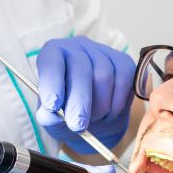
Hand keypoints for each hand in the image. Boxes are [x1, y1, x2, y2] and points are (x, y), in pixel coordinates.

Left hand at [35, 36, 134, 152]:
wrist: (96, 118)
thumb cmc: (69, 112)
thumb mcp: (53, 119)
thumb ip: (48, 117)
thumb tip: (50, 116)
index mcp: (53, 54)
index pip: (51, 62)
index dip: (52, 82)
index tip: (52, 105)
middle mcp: (77, 47)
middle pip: (81, 70)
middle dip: (79, 101)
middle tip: (77, 125)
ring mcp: (103, 52)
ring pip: (104, 77)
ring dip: (100, 106)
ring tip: (94, 119)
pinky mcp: (124, 62)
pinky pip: (123, 81)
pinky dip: (117, 103)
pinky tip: (110, 113)